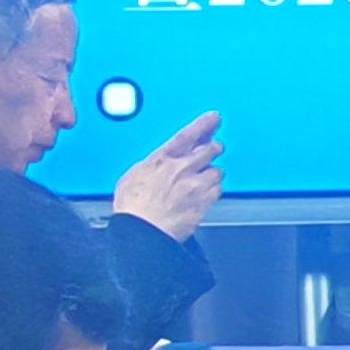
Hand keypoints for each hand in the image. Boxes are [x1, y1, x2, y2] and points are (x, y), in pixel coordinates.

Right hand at [112, 113, 224, 240]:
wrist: (142, 232)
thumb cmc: (133, 209)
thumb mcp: (133, 176)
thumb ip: (152, 165)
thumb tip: (156, 164)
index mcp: (163, 159)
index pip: (189, 134)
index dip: (204, 124)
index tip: (214, 118)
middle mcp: (182, 169)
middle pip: (210, 149)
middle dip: (213, 147)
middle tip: (212, 149)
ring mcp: (196, 186)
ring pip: (217, 171)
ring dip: (212, 172)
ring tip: (203, 178)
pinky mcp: (204, 203)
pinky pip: (217, 191)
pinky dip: (213, 190)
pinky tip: (205, 194)